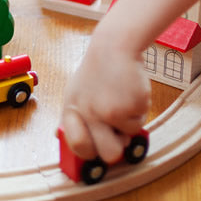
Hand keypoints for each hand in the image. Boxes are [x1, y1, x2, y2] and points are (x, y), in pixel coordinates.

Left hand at [60, 34, 149, 163]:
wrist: (114, 46)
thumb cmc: (97, 69)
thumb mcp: (75, 91)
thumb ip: (71, 116)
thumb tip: (59, 137)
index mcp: (73, 111)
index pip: (78, 147)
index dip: (90, 151)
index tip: (97, 147)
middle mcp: (90, 114)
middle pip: (109, 155)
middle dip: (117, 148)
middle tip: (118, 134)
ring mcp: (111, 111)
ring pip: (128, 138)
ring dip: (130, 124)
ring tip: (124, 101)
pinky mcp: (132, 105)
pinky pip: (141, 122)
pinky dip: (139, 109)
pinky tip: (131, 91)